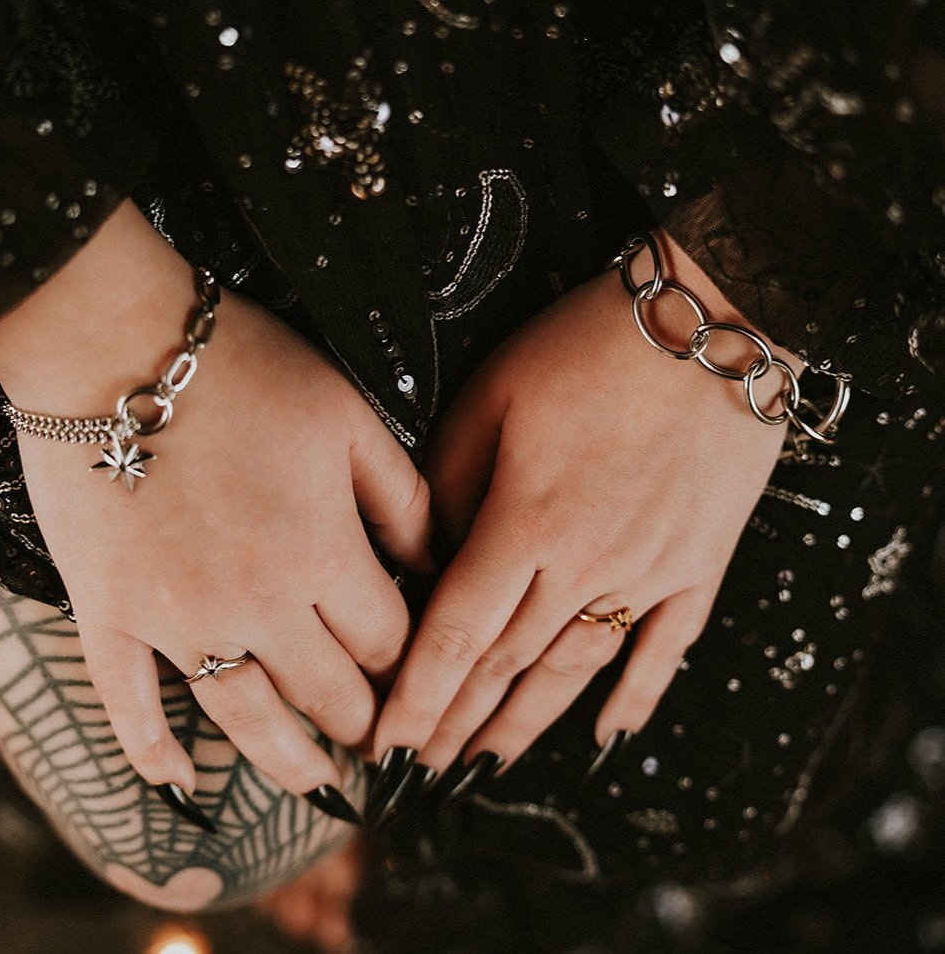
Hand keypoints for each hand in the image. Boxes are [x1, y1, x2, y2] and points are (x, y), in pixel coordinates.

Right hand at [0, 202, 431, 804]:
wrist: (117, 344)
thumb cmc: (246, 371)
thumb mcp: (349, 418)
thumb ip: (403, 499)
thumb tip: (436, 563)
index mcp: (324, 557)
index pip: (388, 642)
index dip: (412, 662)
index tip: (416, 670)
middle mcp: (257, 607)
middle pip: (329, 693)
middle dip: (364, 720)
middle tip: (380, 739)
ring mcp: (176, 620)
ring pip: (245, 718)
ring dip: (288, 762)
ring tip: (316, 788)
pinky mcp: (109, 615)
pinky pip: (128, 703)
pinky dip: (152, 749)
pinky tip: (177, 783)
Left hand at [373, 232, 792, 774]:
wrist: (707, 325)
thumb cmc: (585, 349)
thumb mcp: (490, 397)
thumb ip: (450, 484)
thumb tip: (430, 552)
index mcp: (525, 524)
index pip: (455, 634)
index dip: (417, 696)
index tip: (388, 744)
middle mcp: (584, 566)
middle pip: (508, 664)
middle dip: (458, 724)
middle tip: (423, 771)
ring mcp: (648, 573)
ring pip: (575, 669)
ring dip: (528, 723)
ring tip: (489, 765)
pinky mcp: (697, 565)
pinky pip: (665, 647)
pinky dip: (636, 696)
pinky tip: (610, 735)